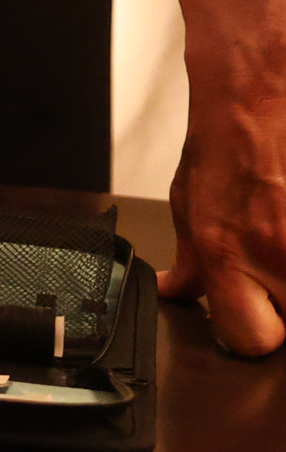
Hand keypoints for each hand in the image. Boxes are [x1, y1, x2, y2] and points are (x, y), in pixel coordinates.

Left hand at [158, 100, 285, 357]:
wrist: (256, 110)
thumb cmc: (223, 155)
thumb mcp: (188, 212)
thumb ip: (190, 264)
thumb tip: (177, 294)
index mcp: (227, 256)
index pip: (250, 341)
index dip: (247, 332)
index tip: (248, 317)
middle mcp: (279, 257)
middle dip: (281, 312)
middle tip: (271, 279)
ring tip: (279, 252)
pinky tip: (285, 235)